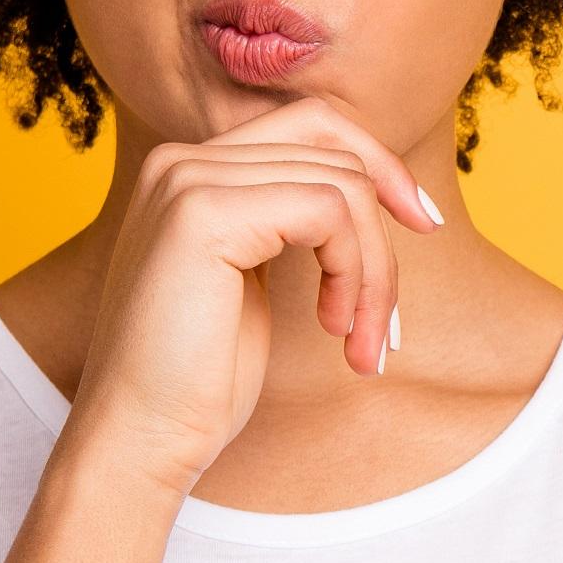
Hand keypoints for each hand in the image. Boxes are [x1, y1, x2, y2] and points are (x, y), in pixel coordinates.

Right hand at [71, 95, 447, 491]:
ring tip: (361, 341)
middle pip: (335, 150)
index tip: (422, 221)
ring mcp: (187, 179)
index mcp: (191, 170)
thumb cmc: (199, 379)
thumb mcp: (252, 281)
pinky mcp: (204, 213)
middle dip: (383, 237)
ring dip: (374, 272)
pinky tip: (333, 329)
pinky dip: (354, 271)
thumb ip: (288, 222)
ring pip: (343, 186)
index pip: (312, 123)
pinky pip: (328, 211)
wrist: (139, 438)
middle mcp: (182, 160)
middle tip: (388, 320)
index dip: (379, 165)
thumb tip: (379, 188)